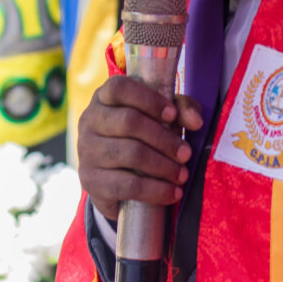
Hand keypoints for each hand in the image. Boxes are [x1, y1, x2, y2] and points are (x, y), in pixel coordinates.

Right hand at [77, 75, 203, 223]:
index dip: (148, 100)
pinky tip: (172, 193)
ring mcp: (87, 151)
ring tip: (182, 175)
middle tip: (186, 154)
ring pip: (130, 154)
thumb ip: (180, 110)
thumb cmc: (140, 137)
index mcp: (104, 98)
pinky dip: (155, 190)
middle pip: (129, 122)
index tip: (172, 115)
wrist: (111, 179)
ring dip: (163, 166)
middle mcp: (90, 121)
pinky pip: (127, 185)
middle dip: (164, 139)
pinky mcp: (91, 180)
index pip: (119, 88)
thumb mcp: (160, 117)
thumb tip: (196, 121)